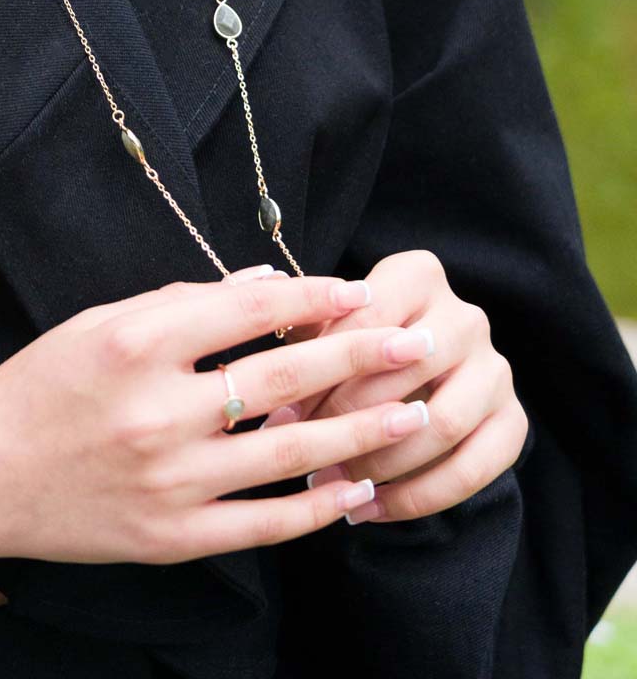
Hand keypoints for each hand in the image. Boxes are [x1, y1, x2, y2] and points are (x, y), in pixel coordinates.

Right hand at [0, 265, 436, 565]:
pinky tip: (358, 489)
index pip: (248, 310)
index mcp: (136, 343)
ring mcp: (167, 480)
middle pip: (282, 379)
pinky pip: (263, 524)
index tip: (358, 289)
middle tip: (417, 342)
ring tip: (414, 413)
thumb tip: (264, 286)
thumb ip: (179, 303)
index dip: (314, 297)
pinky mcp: (171, 537)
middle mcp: (157, 410)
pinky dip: (316, 507)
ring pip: (287, 453)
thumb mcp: (97, 323)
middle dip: (360, 355)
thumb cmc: (37, 386)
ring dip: (359, 430)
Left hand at [270, 250, 527, 524]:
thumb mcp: (322, 323)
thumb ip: (302, 340)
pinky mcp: (513, 420)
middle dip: (348, 418)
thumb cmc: (346, 337)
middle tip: (304, 452)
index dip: (322, 369)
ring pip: (441, 424)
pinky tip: (372, 509)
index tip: (282, 411)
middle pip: (406, 372)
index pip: (367, 320)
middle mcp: (466, 316)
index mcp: (417, 274)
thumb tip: (272, 404)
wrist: (413, 359)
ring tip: (336, 484)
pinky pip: (472, 470)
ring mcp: (496, 368)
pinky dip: (418, 497)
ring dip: (383, 461)